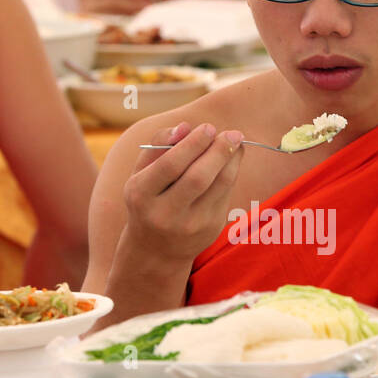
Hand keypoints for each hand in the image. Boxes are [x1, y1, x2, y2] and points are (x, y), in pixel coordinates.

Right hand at [117, 121, 245, 263]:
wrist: (155, 251)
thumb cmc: (148, 200)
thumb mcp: (141, 174)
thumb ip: (158, 145)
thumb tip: (185, 127)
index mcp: (141, 195)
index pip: (170, 165)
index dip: (193, 144)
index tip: (209, 127)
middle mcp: (165, 214)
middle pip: (198, 177)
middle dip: (218, 151)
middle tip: (232, 133)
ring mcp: (190, 225)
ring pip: (219, 186)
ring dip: (232, 160)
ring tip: (236, 141)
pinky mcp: (210, 230)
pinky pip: (226, 195)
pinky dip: (232, 173)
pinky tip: (233, 159)